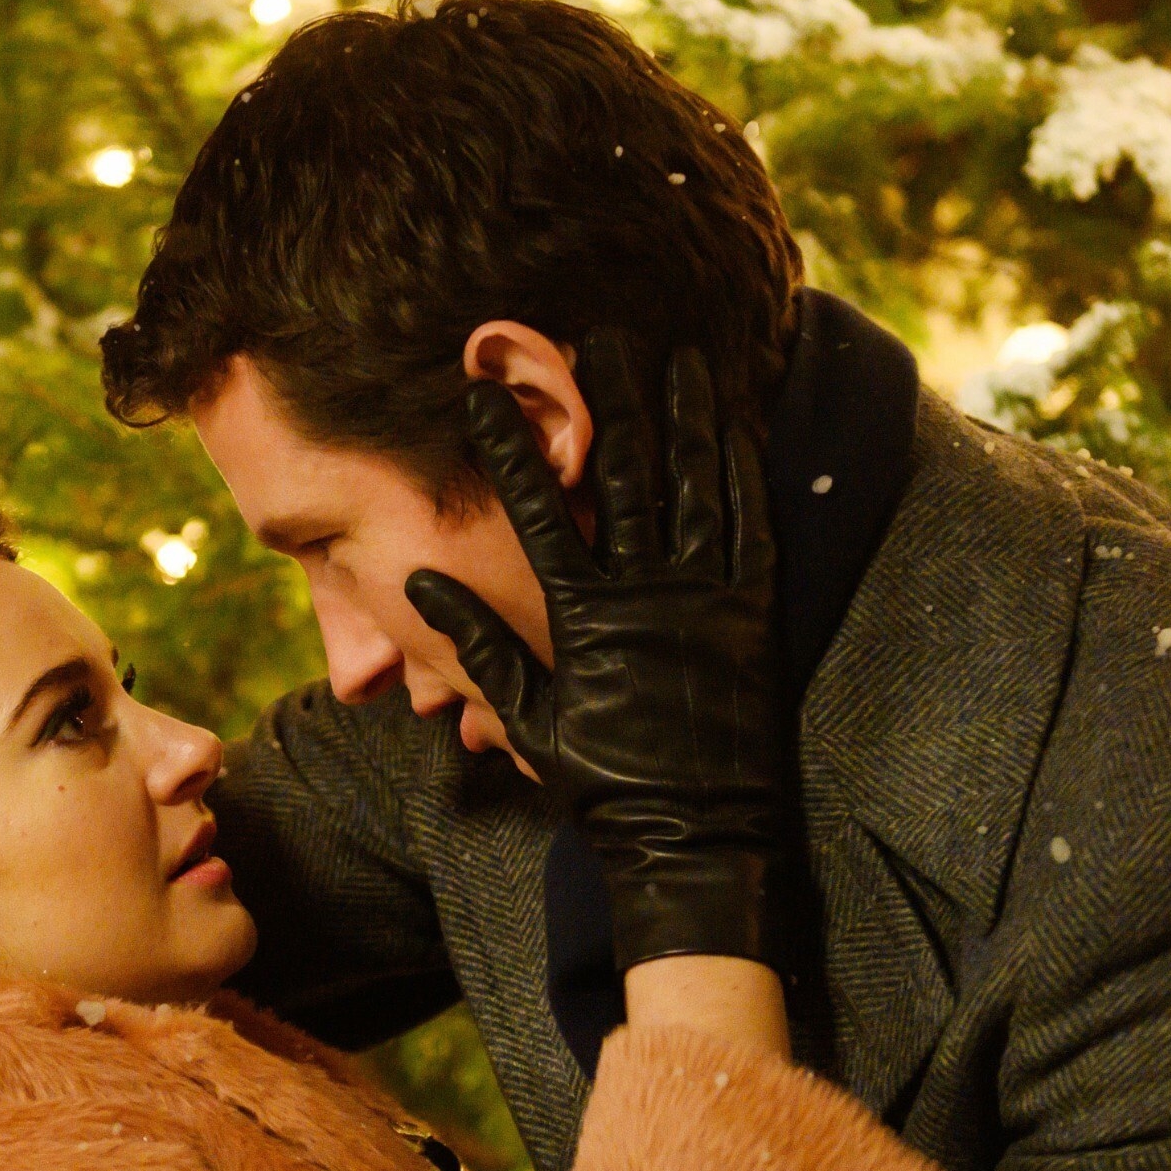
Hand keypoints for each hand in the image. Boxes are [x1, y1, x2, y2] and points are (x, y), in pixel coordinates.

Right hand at [407, 334, 789, 973]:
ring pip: (695, 484)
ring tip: (679, 354)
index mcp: (581, 616)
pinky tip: (736, 424)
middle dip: (610, 397)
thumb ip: (477, 644)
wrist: (696, 835)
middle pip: (623, 472)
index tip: (479, 392)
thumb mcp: (524, 719)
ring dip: (686, 413)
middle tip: (600, 335)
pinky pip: (750, 525)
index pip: (535, 510)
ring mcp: (704, 598)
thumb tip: (418, 579)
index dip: (507, 446)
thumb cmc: (603, 783)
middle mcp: (644, 593)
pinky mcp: (752, 613)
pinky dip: (743, 470)